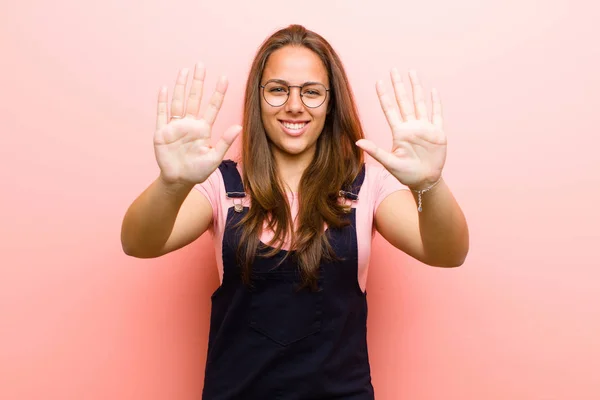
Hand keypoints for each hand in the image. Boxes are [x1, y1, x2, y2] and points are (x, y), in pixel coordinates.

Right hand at [154, 62, 241, 185]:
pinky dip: (162, 102)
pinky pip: (162, 114)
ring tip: (184, 71)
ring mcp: (176, 127)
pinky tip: (164, 88)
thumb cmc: (198, 171)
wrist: (179, 181)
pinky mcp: (162, 132)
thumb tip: (239, 127)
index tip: (224, 78)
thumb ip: (225, 142)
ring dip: (180, 87)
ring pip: (178, 102)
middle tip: (201, 65)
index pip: (212, 107)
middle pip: (194, 99)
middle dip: (198, 82)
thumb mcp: (214, 158)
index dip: (218, 93)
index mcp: (203, 129)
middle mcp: (190, 124)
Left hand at [355, 69, 446, 189]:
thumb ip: (375, 151)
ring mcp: (424, 128)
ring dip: (416, 88)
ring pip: (419, 103)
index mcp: (399, 132)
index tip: (378, 82)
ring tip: (412, 73)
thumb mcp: (389, 162)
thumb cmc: (405, 173)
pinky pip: (437, 114)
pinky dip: (435, 103)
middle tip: (393, 70)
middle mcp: (411, 126)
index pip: (389, 109)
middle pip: (403, 101)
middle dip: (399, 85)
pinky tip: (432, 90)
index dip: (384, 96)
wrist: (424, 181)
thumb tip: (358, 142)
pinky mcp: (437, 133)